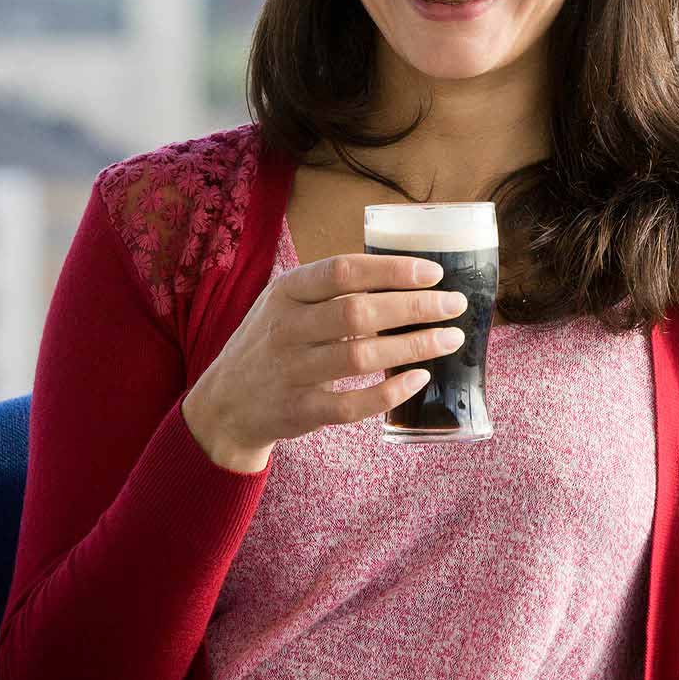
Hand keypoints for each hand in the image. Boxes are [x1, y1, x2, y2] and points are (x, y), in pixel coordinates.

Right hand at [181, 254, 467, 473]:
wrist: (223, 404)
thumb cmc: (271, 343)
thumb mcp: (287, 303)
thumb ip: (333, 289)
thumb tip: (406, 276)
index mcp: (286, 292)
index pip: (343, 271)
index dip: (392, 270)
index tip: (434, 273)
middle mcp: (286, 328)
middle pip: (358, 313)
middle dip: (415, 307)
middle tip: (455, 305)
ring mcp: (290, 371)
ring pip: (360, 357)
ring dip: (413, 346)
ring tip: (450, 338)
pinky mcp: (299, 410)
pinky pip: (351, 404)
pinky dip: (389, 392)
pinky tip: (418, 378)